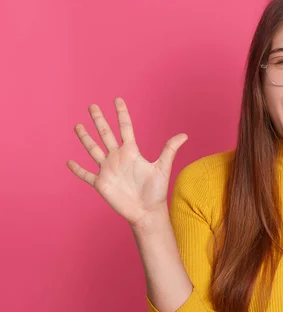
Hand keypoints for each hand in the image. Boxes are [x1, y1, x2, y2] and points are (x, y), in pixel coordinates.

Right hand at [66, 97, 187, 226]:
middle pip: (106, 134)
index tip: (118, 100)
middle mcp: (118, 158)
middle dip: (99, 120)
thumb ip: (170, 150)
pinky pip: (86, 175)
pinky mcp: (101, 183)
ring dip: (85, 138)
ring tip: (78, 126)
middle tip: (92, 106)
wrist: (147, 211)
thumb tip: (185, 135)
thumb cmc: (157, 191)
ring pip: (93, 150)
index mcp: (131, 152)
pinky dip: (77, 169)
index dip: (121, 114)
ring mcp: (108, 170)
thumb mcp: (163, 168)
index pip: (125, 128)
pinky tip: (69, 161)